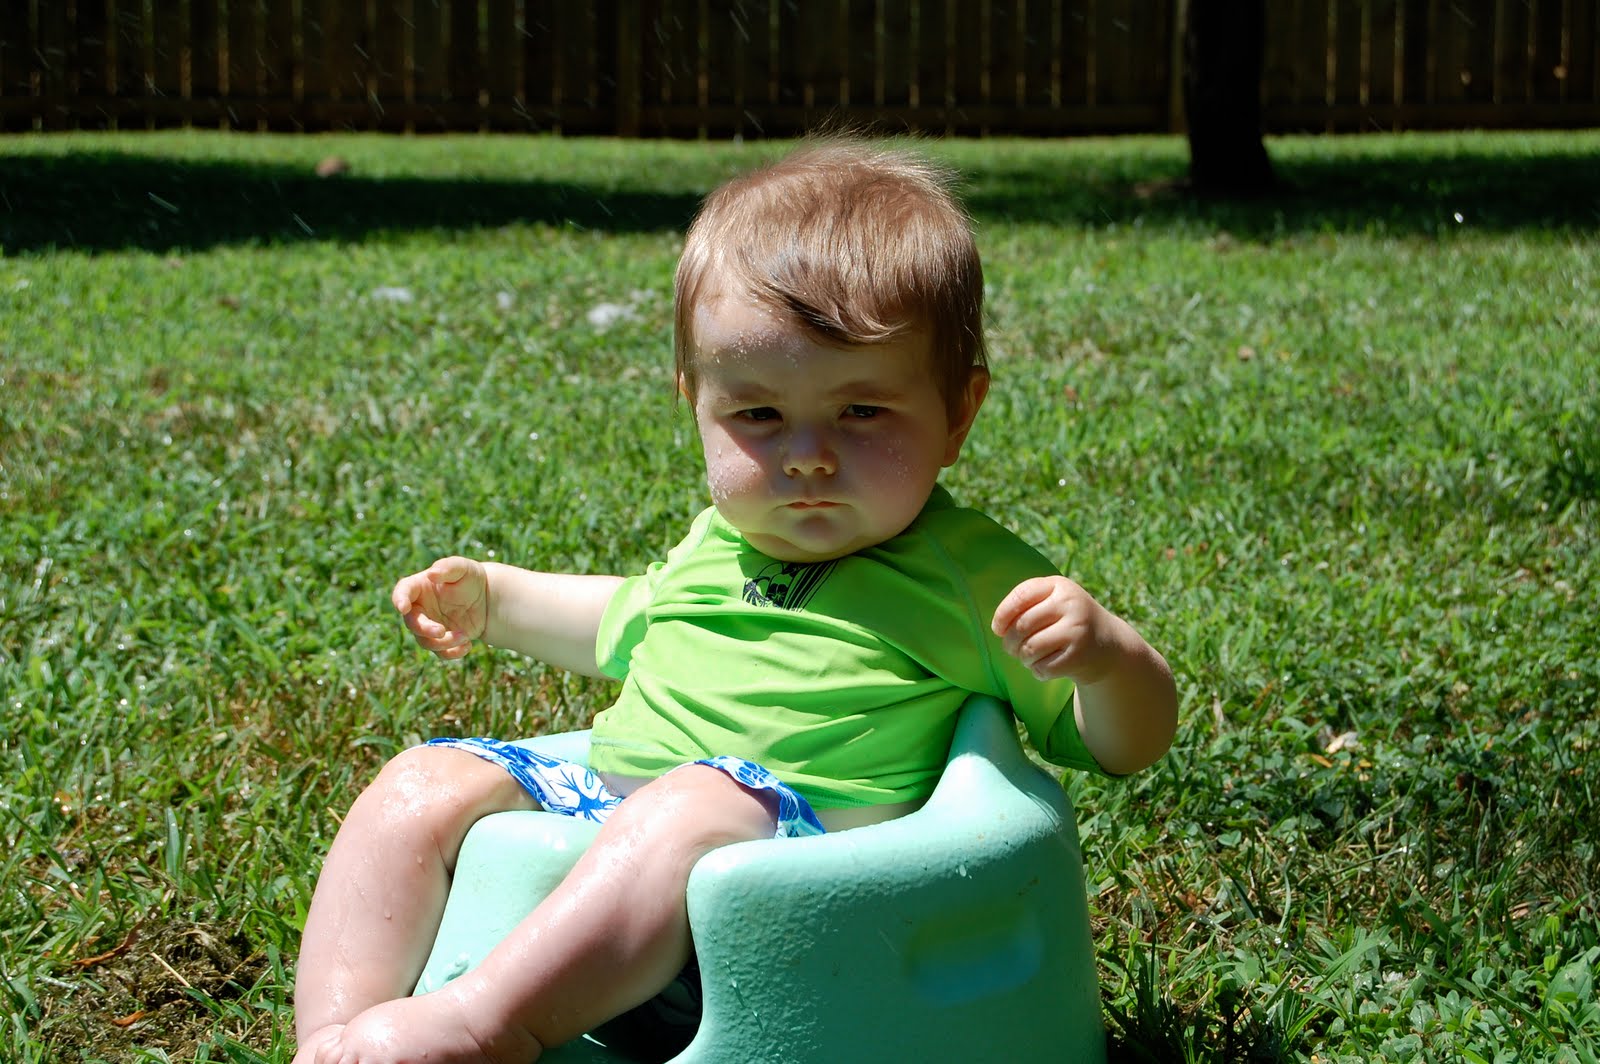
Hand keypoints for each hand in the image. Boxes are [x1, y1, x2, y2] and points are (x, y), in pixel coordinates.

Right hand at [391, 556, 489, 659]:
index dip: (399, 599)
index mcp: (419, 587)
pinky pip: (440, 653)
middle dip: (425, 629)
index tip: (403, 607)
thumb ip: (448, 567)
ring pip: (425, 641)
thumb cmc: (470, 578)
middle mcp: (419, 608)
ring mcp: (428, 625)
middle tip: (442, 631)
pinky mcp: (441, 640)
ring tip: (465, 636)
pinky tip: (468, 646)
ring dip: (443, 643)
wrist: (486, 598)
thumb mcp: (463, 568)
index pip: (402, 592)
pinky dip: (452, 653)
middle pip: (412, 623)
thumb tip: (432, 573)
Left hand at [992, 575, 1115, 683]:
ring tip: (1030, 658)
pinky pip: (1042, 667)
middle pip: (1021, 626)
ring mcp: (1077, 629)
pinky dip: (1037, 671)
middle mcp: (1071, 604)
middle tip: (1012, 649)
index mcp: (1060, 586)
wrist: (1109, 644)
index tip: (998, 629)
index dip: (1002, 614)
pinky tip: (1046, 666)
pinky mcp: (1079, 655)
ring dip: (1023, 658)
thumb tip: (1000, 628)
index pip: (1021, 595)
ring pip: (1029, 648)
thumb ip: (1026, 606)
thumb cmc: (1067, 622)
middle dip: (1010, 642)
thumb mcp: (1053, 602)